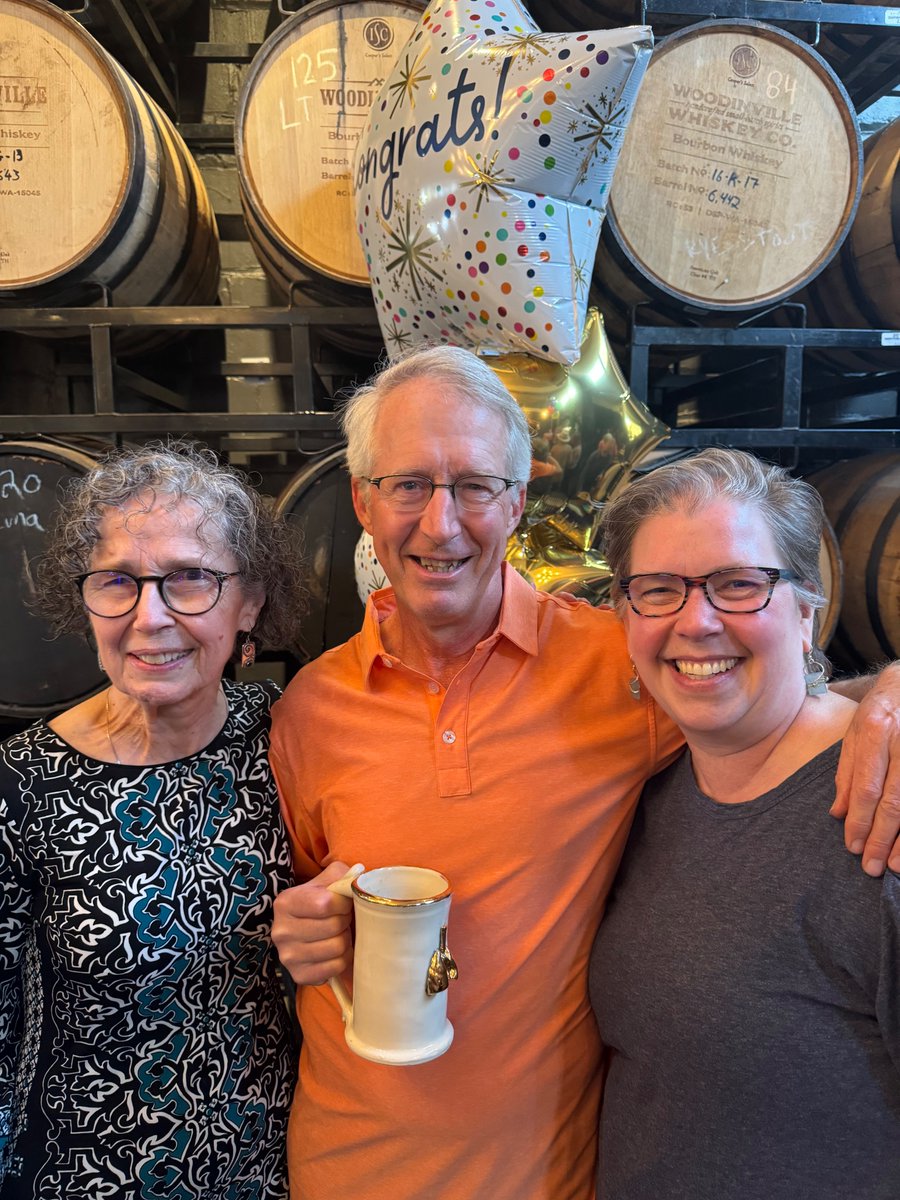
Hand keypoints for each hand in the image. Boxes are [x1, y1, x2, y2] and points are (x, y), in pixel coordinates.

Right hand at [272, 860, 353, 984]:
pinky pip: (336, 967)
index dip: (343, 903)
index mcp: (285, 902)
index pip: (325, 904)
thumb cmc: (322, 902)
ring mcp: (288, 956)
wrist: (308, 928)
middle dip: (345, 921)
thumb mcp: (328, 880)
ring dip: (345, 939)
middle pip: (333, 926)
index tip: (343, 903)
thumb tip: (357, 879)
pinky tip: (335, 951)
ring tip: (338, 934)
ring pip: (337, 947)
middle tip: (342, 920)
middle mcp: (280, 931)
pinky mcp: (299, 975)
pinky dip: (343, 958)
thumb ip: (342, 875)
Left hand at [832, 663, 899, 875]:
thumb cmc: (883, 707)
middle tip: (871, 867)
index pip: (867, 787)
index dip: (859, 820)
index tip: (852, 847)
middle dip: (881, 837)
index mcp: (876, 730)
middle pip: (894, 800)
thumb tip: (838, 813)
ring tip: (895, 865)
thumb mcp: (857, 730)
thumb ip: (847, 771)